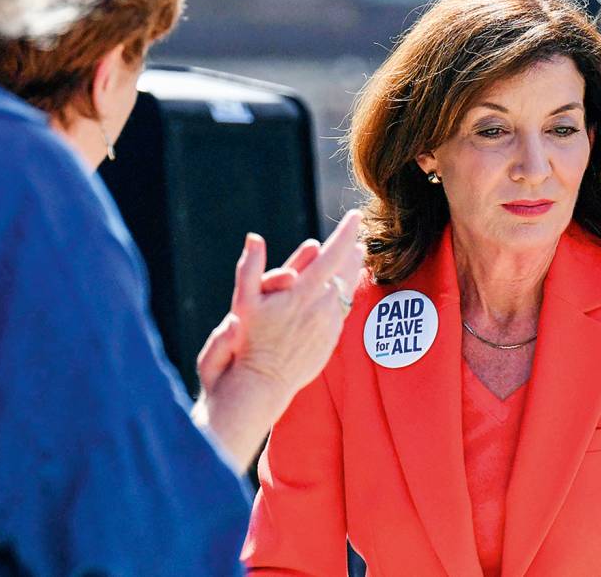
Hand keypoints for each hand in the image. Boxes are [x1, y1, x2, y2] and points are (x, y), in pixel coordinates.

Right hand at [196, 210, 364, 399]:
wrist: (263, 384)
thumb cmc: (247, 343)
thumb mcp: (242, 303)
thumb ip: (250, 268)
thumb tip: (254, 238)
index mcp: (304, 292)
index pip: (333, 254)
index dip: (346, 232)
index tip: (356, 216)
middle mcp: (322, 306)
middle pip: (346, 270)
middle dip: (351, 251)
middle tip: (359, 238)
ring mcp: (329, 324)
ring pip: (346, 290)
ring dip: (351, 271)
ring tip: (356, 257)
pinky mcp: (331, 339)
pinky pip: (342, 311)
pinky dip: (344, 296)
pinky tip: (342, 290)